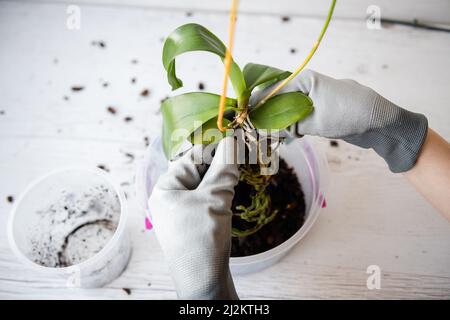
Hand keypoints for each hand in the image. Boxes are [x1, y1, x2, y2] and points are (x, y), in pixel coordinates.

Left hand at [148, 137, 238, 299]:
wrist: (203, 283)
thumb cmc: (202, 239)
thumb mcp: (214, 200)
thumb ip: (223, 168)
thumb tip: (232, 142)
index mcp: (165, 188)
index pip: (192, 157)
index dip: (215, 147)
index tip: (237, 139)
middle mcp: (170, 198)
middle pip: (197, 169)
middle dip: (220, 163)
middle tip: (243, 156)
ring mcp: (181, 212)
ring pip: (204, 185)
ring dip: (222, 178)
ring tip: (239, 174)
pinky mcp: (193, 223)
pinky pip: (207, 199)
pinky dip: (221, 193)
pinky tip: (232, 193)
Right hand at [251, 70, 427, 172]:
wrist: (381, 124)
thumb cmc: (349, 114)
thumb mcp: (314, 120)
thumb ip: (288, 124)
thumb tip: (265, 129)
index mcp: (304, 79)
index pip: (272, 91)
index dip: (258, 106)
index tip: (247, 121)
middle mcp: (307, 85)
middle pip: (278, 101)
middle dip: (268, 118)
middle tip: (259, 135)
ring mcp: (313, 98)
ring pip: (287, 111)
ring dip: (280, 125)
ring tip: (271, 139)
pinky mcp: (319, 110)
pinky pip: (298, 118)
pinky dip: (292, 128)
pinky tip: (289, 138)